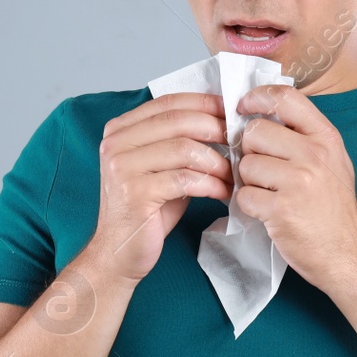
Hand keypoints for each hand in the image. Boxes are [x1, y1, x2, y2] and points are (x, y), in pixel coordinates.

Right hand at [90, 92, 231, 285]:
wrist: (118, 253)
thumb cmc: (147, 210)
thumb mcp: (160, 167)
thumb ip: (179, 141)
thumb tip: (221, 120)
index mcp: (120, 130)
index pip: (168, 102)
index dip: (204, 102)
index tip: (232, 109)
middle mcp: (116, 143)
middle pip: (178, 120)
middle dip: (216, 128)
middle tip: (240, 142)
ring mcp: (122, 167)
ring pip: (184, 148)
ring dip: (217, 162)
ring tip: (233, 175)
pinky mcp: (134, 193)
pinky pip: (185, 179)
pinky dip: (211, 184)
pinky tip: (223, 192)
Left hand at [233, 84, 356, 286]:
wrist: (347, 254)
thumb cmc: (333, 208)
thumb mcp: (332, 161)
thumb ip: (303, 136)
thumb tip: (261, 114)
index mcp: (326, 138)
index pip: (286, 97)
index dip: (258, 97)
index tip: (244, 106)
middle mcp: (314, 155)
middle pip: (255, 132)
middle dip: (250, 151)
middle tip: (264, 170)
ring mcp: (299, 182)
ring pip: (245, 165)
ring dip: (249, 181)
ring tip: (270, 193)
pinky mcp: (282, 209)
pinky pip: (243, 195)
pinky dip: (249, 206)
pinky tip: (268, 211)